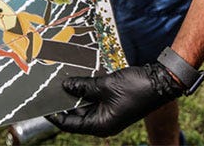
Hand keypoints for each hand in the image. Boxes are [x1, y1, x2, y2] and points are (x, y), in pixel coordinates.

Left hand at [45, 63, 183, 136]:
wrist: (162, 81)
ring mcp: (110, 113)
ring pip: (86, 104)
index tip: (41, 105)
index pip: (70, 124)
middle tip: (51, 86)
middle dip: (66, 100)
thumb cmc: (136, 87)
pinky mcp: (115, 103)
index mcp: (100, 125)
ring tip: (63, 80)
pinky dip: (89, 89)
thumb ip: (84, 86)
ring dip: (78, 93)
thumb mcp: (106, 85)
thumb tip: (65, 86)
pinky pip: (97, 98)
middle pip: (77, 113)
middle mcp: (104, 122)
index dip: (54, 115)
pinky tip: (81, 77)